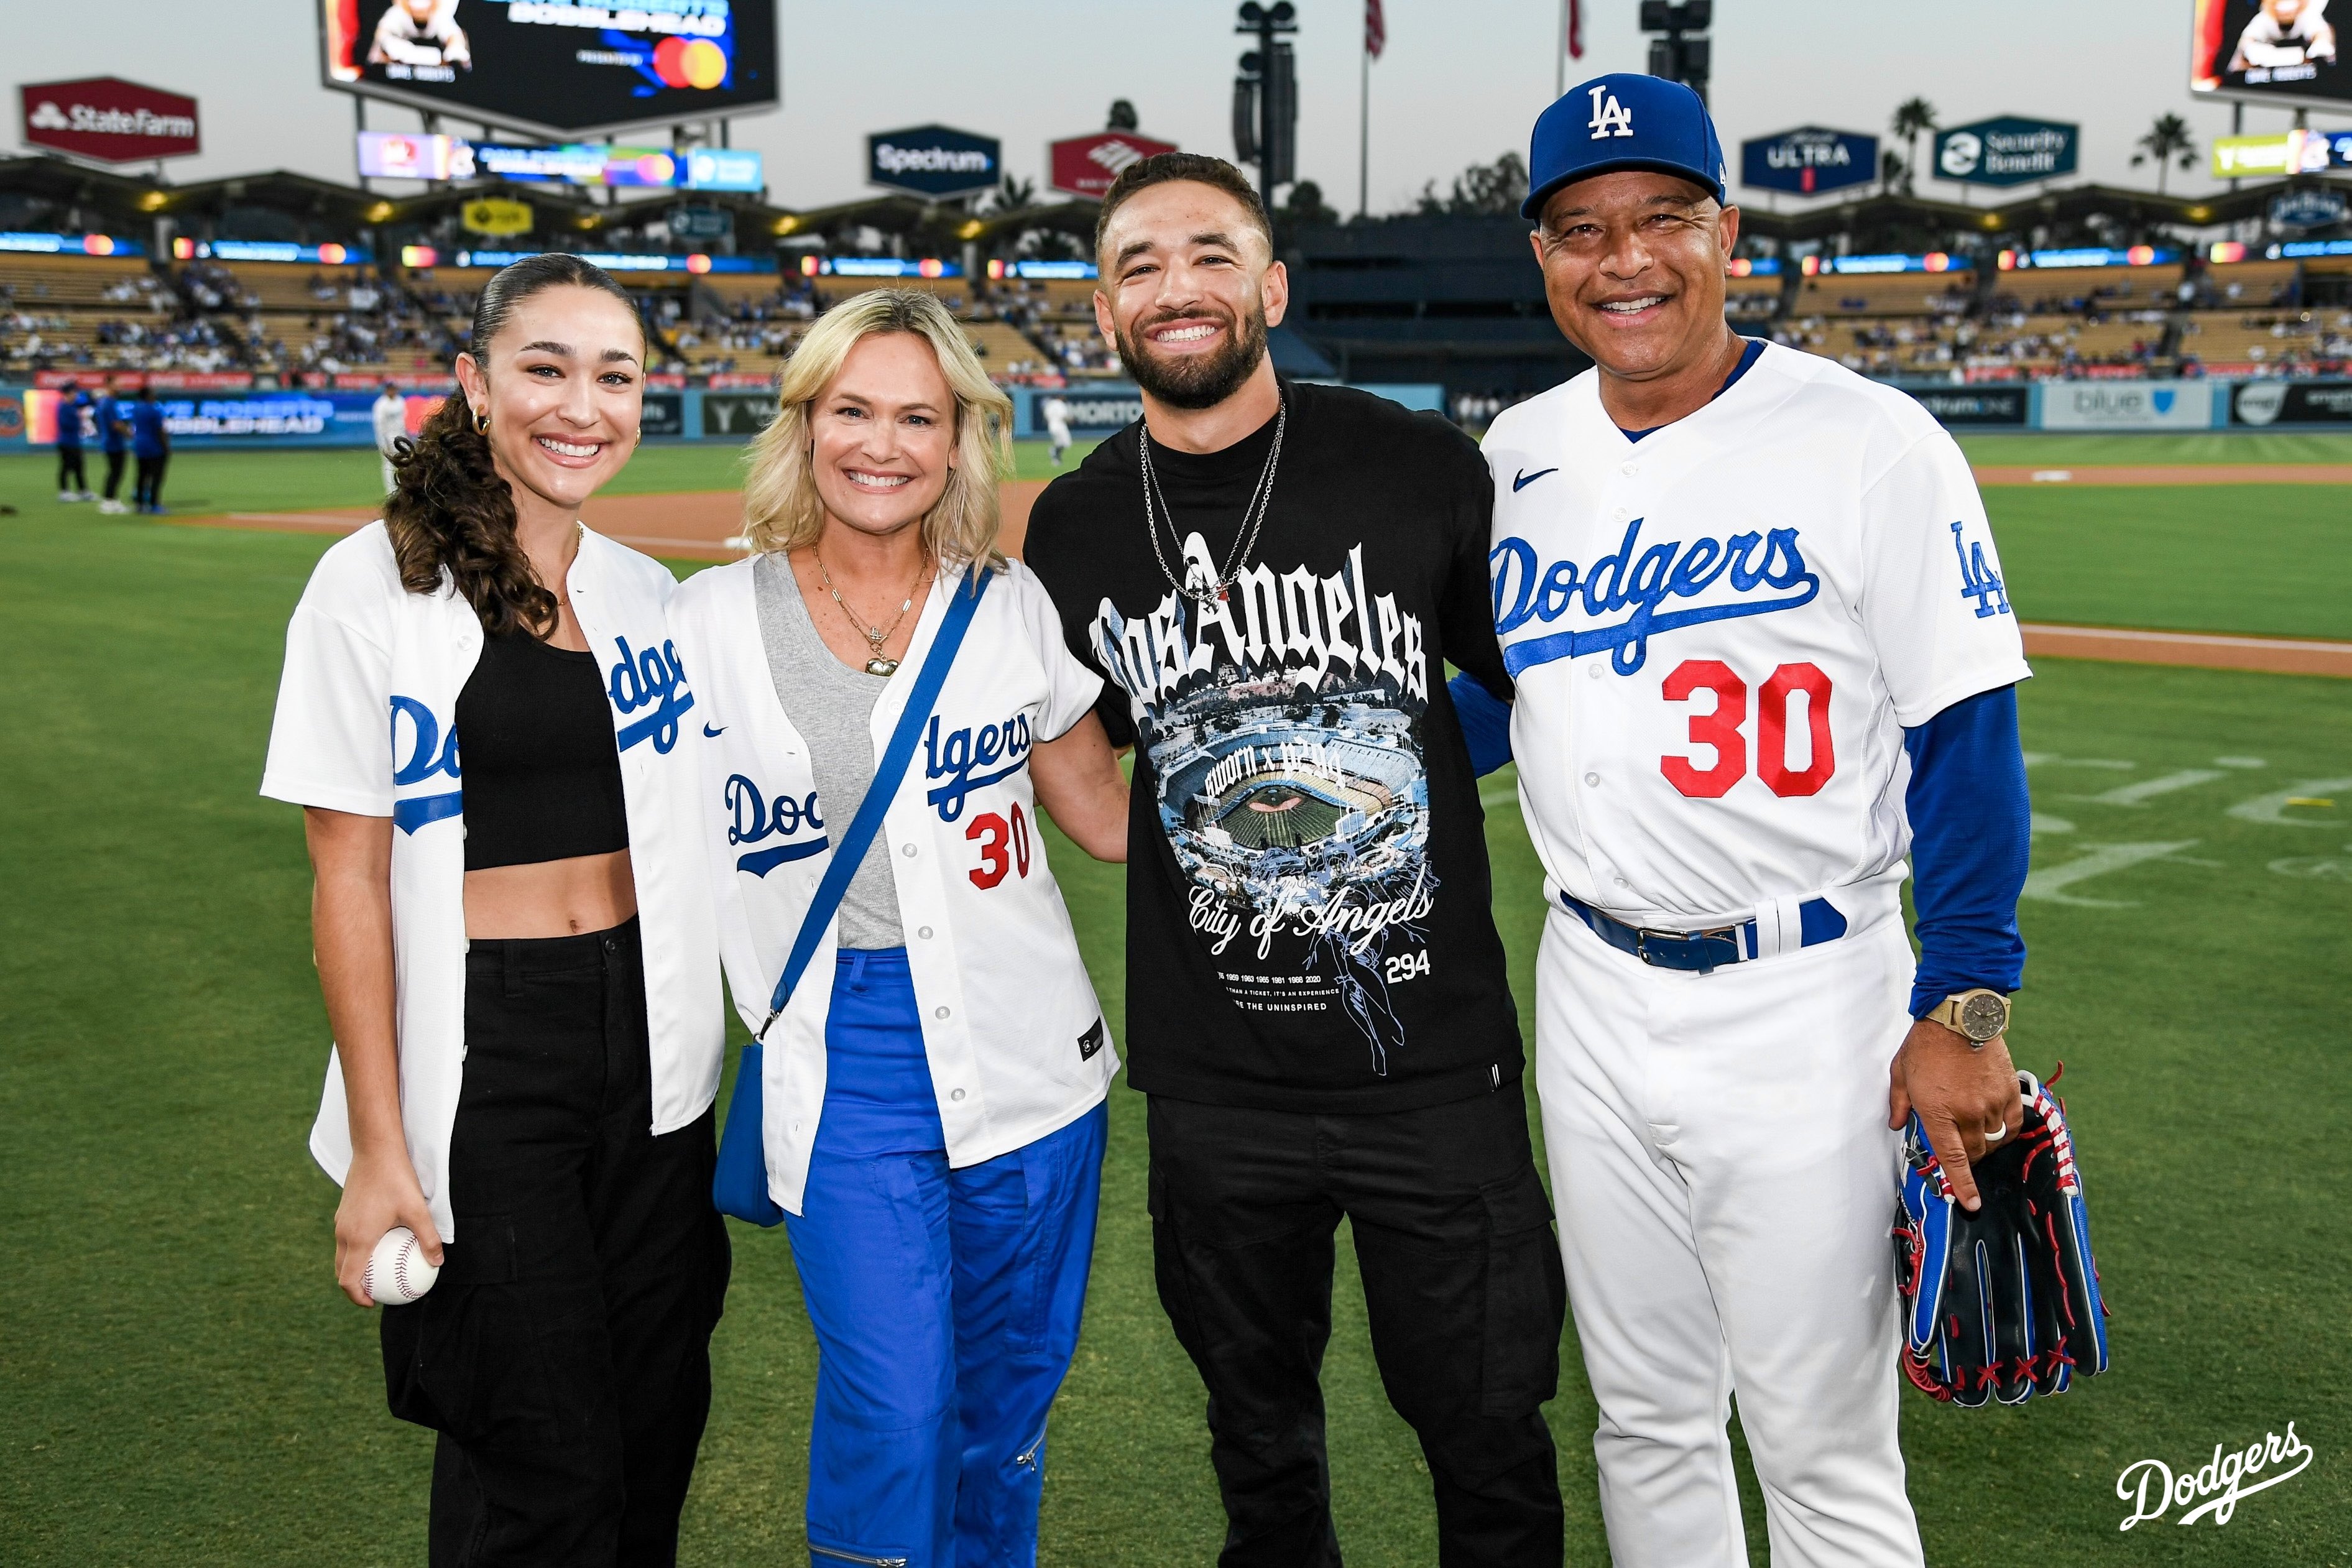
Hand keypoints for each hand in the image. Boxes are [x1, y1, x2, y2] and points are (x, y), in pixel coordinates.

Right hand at [332, 1148, 442, 1307]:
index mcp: (358, 1238)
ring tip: (377, 1272)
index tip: (373, 1302)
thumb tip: (438, 1261)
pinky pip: (345, 1239)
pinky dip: (355, 1250)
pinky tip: (378, 1243)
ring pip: (342, 1254)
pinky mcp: (343, 1211)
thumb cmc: (396, 1179)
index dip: (357, 1297)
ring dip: (354, 1268)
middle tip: (375, 1291)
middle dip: (354, 1286)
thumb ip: (427, 1238)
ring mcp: (341, 1222)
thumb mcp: (417, 1210)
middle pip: (341, 1270)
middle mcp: (343, 1233)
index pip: (348, 1279)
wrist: (374, 1149)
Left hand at [1887, 1019, 2023, 1211]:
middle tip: (1958, 1144)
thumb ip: (1898, 1104)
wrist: (1959, 1016)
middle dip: (1967, 1157)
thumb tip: (1896, 1125)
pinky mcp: (2008, 1092)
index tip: (1972, 1205)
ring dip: (1984, 1142)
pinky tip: (1994, 1122)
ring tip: (1972, 1126)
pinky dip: (2004, 1129)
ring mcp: (1991, 1102)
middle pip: (1975, 1153)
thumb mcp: (1900, 1073)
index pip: (1953, 1159)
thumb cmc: (1925, 1043)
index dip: (1962, 1185)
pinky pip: (2011, 1124)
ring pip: (1993, 1140)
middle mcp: (1967, 1112)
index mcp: (1937, 1112)